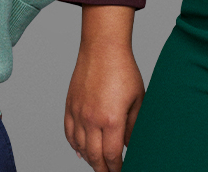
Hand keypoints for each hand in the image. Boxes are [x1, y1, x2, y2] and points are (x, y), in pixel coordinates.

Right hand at [65, 5, 140, 170]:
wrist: (102, 48)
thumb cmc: (123, 70)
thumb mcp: (137, 100)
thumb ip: (133, 126)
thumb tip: (129, 144)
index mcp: (111, 119)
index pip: (111, 155)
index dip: (116, 168)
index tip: (121, 170)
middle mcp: (91, 119)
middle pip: (94, 156)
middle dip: (102, 169)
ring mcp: (78, 112)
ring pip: (79, 147)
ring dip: (89, 159)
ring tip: (98, 164)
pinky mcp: (70, 105)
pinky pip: (69, 133)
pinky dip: (74, 145)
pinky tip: (81, 150)